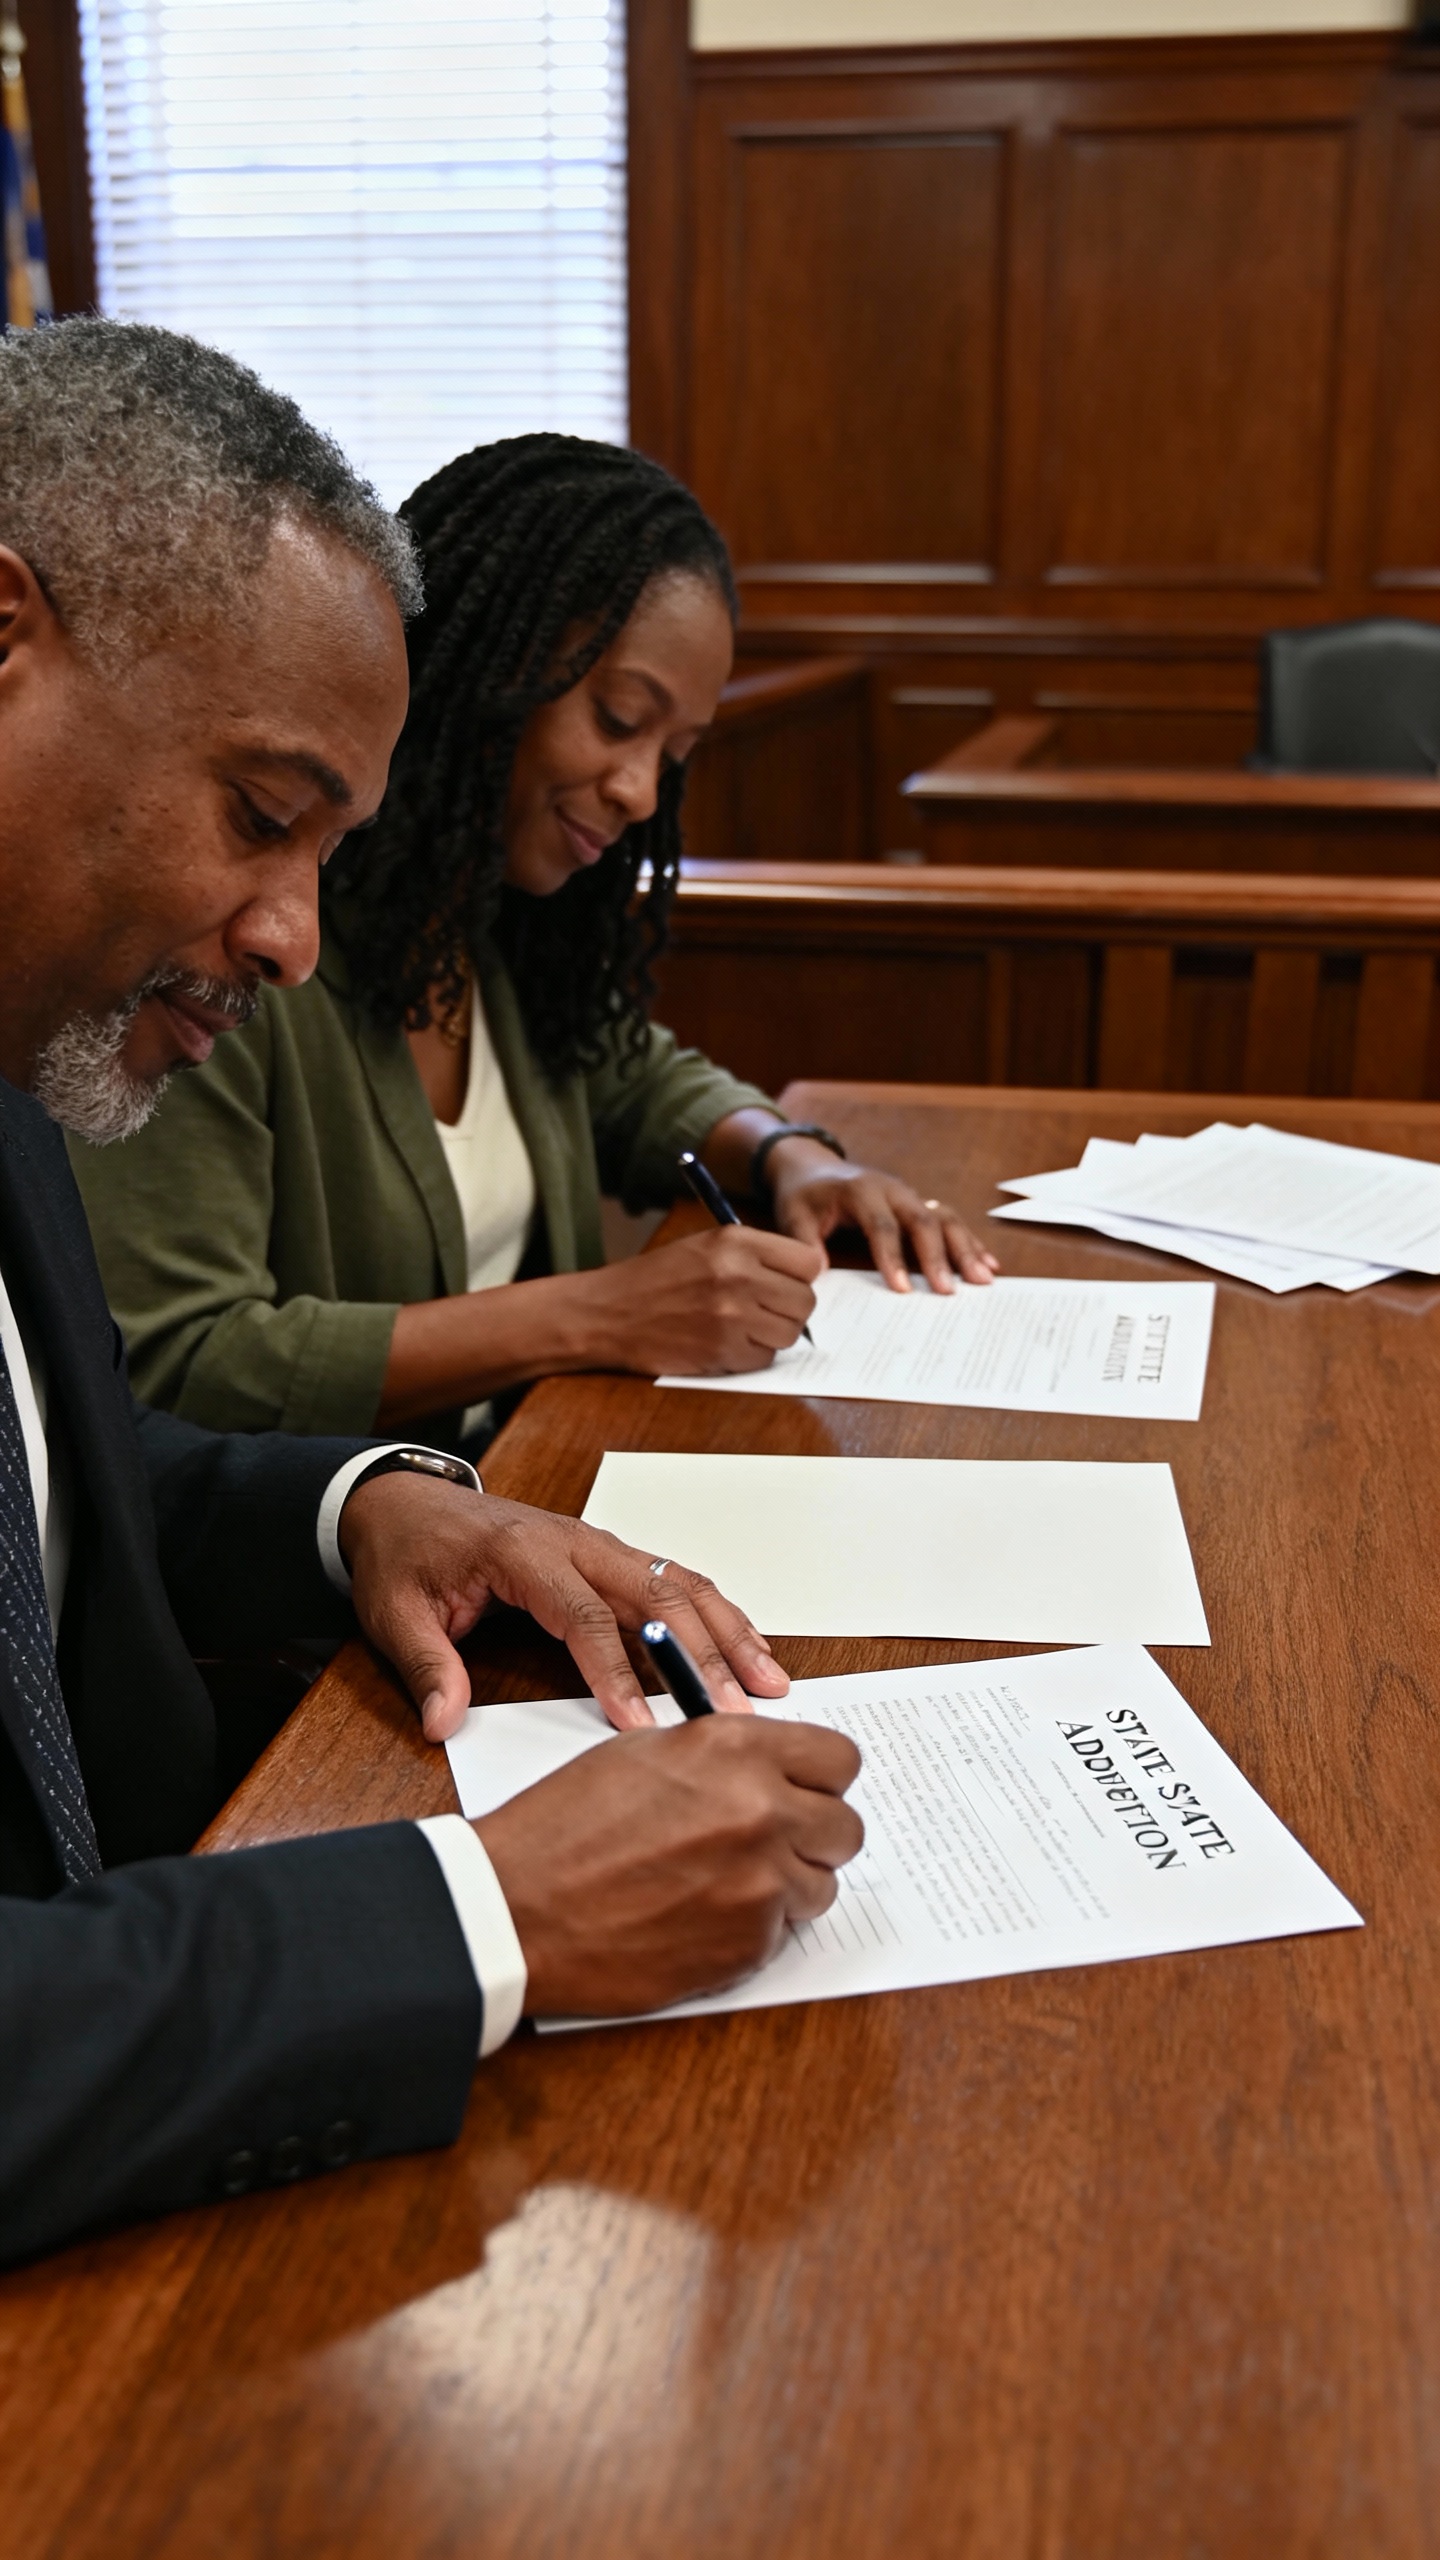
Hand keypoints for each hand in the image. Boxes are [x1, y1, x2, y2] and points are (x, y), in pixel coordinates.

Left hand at [339, 1472, 789, 1740]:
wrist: (405, 1503)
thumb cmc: (406, 1556)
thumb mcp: (394, 1613)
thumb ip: (426, 1667)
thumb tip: (443, 1723)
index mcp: (523, 1552)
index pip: (584, 1616)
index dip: (616, 1672)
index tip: (641, 1724)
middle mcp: (575, 1541)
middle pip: (655, 1593)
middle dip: (702, 1654)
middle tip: (738, 1712)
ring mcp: (599, 1543)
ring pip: (680, 1581)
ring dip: (728, 1631)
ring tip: (770, 1682)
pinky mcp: (610, 1554)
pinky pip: (676, 1578)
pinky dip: (718, 1613)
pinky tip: (748, 1649)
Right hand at [477, 1714, 863, 2014]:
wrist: (518, 1909)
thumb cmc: (564, 1828)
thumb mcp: (644, 1753)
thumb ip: (723, 1755)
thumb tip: (772, 1769)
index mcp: (737, 1751)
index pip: (840, 1759)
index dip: (821, 1778)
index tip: (807, 1789)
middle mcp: (762, 1811)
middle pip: (846, 1827)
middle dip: (813, 1834)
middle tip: (772, 1841)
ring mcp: (761, 1884)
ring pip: (822, 1886)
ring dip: (787, 1885)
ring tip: (724, 1883)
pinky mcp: (749, 1946)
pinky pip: (783, 1933)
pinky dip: (752, 1928)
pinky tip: (699, 1916)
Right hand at [577, 1225, 823, 1374]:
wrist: (607, 1313)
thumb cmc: (656, 1279)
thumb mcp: (704, 1245)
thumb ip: (755, 1254)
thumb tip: (809, 1275)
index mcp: (735, 1241)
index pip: (808, 1261)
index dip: (802, 1276)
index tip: (787, 1284)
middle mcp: (737, 1274)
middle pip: (805, 1301)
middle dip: (790, 1310)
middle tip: (765, 1311)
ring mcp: (730, 1315)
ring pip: (789, 1333)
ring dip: (772, 1335)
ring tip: (742, 1327)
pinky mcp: (722, 1351)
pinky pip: (765, 1359)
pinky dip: (751, 1356)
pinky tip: (725, 1343)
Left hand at [767, 1142, 998, 1294]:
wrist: (812, 1167)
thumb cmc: (804, 1196)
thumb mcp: (793, 1214)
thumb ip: (804, 1241)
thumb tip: (818, 1273)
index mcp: (861, 1191)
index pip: (881, 1226)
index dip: (893, 1258)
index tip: (903, 1289)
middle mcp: (892, 1189)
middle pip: (922, 1220)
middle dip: (938, 1257)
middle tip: (949, 1292)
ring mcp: (910, 1195)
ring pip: (945, 1218)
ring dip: (965, 1249)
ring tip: (984, 1279)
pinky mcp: (919, 1203)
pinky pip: (950, 1220)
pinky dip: (970, 1242)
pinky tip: (989, 1263)